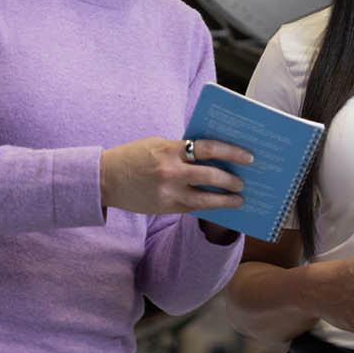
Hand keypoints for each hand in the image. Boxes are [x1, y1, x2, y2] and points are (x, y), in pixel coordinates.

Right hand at [99, 136, 250, 214]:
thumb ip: (182, 149)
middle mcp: (170, 172)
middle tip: (243, 182)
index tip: (247, 156)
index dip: (231, 152)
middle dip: (231, 180)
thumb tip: (212, 155)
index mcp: (169, 149)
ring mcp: (168, 193)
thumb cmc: (133, 157)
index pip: (208, 148)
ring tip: (238, 200)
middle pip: (211, 175)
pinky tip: (218, 206)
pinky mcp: (165, 208)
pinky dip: (208, 207)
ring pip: (205, 199)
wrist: (106, 179)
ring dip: (225, 200)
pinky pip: (193, 208)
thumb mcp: (157, 144)